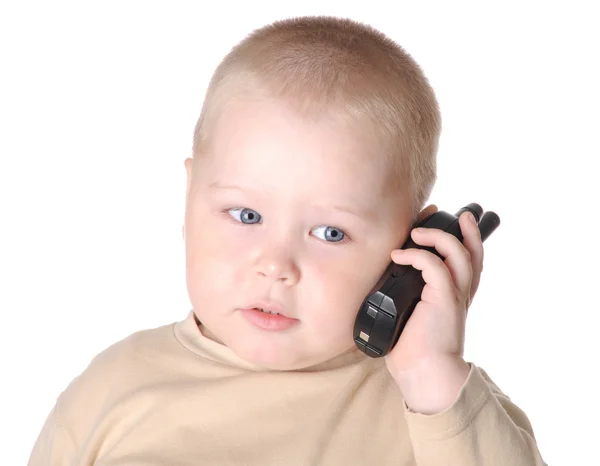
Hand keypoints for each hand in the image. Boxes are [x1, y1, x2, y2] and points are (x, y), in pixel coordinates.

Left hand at [383, 205, 484, 411]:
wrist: (424, 372)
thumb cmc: (414, 348)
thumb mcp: (413, 314)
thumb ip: (410, 296)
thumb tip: (387, 278)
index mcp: (455, 297)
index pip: (469, 263)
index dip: (465, 241)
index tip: (452, 224)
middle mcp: (461, 294)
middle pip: (474, 254)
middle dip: (467, 231)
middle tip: (457, 215)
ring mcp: (455, 295)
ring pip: (459, 253)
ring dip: (438, 237)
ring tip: (417, 232)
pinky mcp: (444, 298)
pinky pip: (434, 266)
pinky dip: (417, 255)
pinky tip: (399, 256)